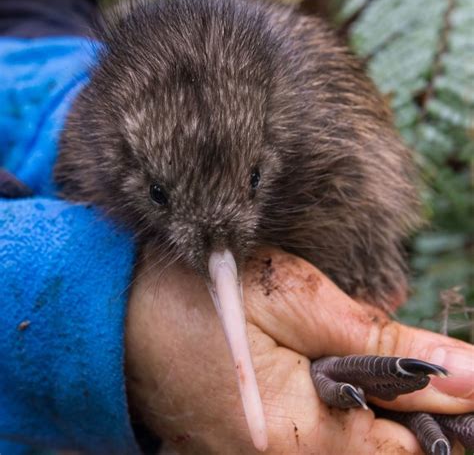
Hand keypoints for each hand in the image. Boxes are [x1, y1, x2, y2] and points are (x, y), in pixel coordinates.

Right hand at [125, 248, 472, 453]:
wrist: (117, 307)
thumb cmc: (199, 295)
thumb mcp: (294, 299)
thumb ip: (381, 341)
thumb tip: (468, 372)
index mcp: (297, 440)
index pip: (408, 450)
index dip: (437, 407)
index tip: (444, 372)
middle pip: (375, 449)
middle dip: (395, 399)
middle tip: (373, 347)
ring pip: (339, 441)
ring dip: (356, 398)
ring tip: (329, 347)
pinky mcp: (239, 445)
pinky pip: (303, 435)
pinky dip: (322, 402)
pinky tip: (307, 364)